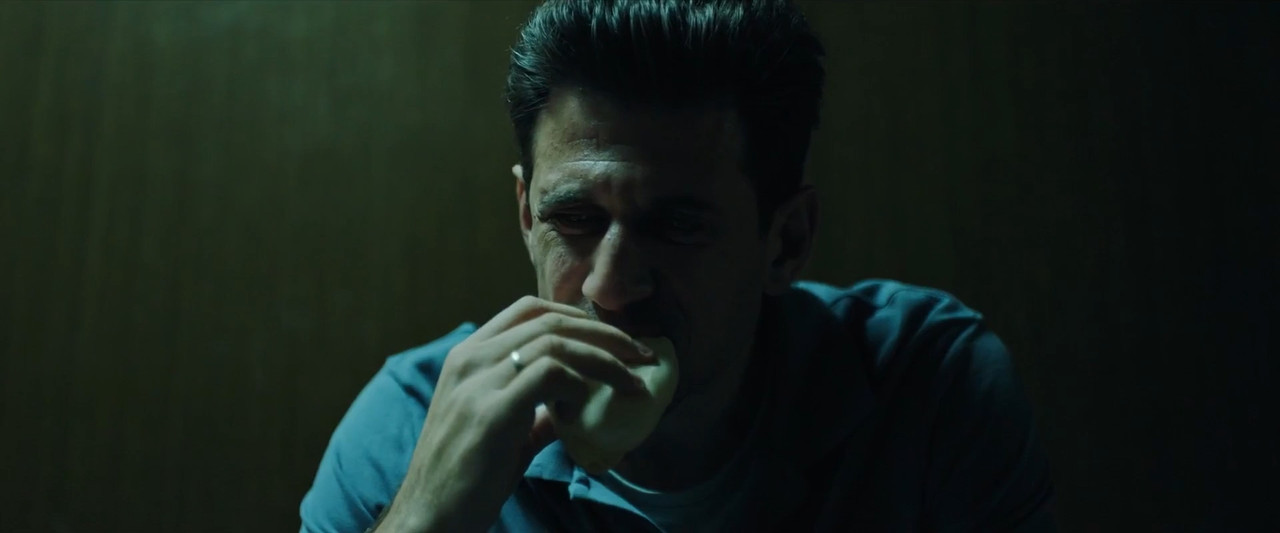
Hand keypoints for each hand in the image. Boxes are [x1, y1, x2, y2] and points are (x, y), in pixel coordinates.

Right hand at [376, 296, 655, 532]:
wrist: (429, 516)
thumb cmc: (466, 479)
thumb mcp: (502, 431)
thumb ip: (535, 411)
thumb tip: (575, 405)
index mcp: (467, 356)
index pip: (528, 310)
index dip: (577, 317)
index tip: (613, 338)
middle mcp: (469, 359)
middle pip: (549, 319)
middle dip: (605, 333)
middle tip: (642, 355)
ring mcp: (477, 381)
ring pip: (555, 341)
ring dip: (605, 358)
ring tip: (633, 381)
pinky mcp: (491, 412)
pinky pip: (549, 375)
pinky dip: (580, 383)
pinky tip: (590, 406)